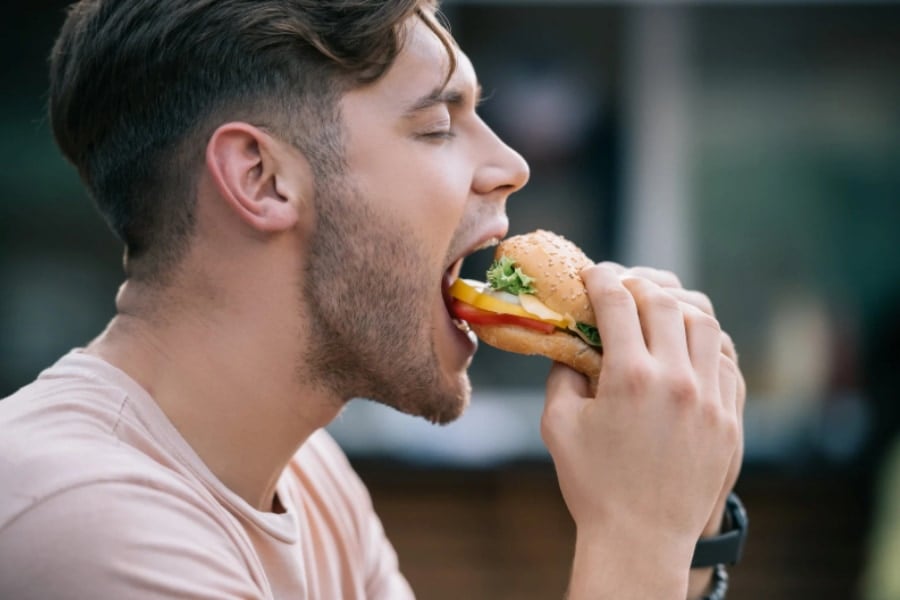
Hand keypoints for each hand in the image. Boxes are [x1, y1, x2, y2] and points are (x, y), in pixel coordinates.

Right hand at [541, 262, 741, 591]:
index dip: (601, 279)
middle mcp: (677, 380)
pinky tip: (687, 344)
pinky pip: (727, 360)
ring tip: (659, 307)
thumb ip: (562, 374)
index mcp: (629, 377)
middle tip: (623, 286)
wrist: (642, 539)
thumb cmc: (592, 484)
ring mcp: (710, 399)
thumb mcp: (558, 424)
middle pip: (665, 302)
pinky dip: (706, 341)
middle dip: (639, 284)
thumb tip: (570, 342)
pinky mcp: (730, 419)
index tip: (593, 274)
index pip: (618, 302)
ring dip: (678, 306)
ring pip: (705, 323)